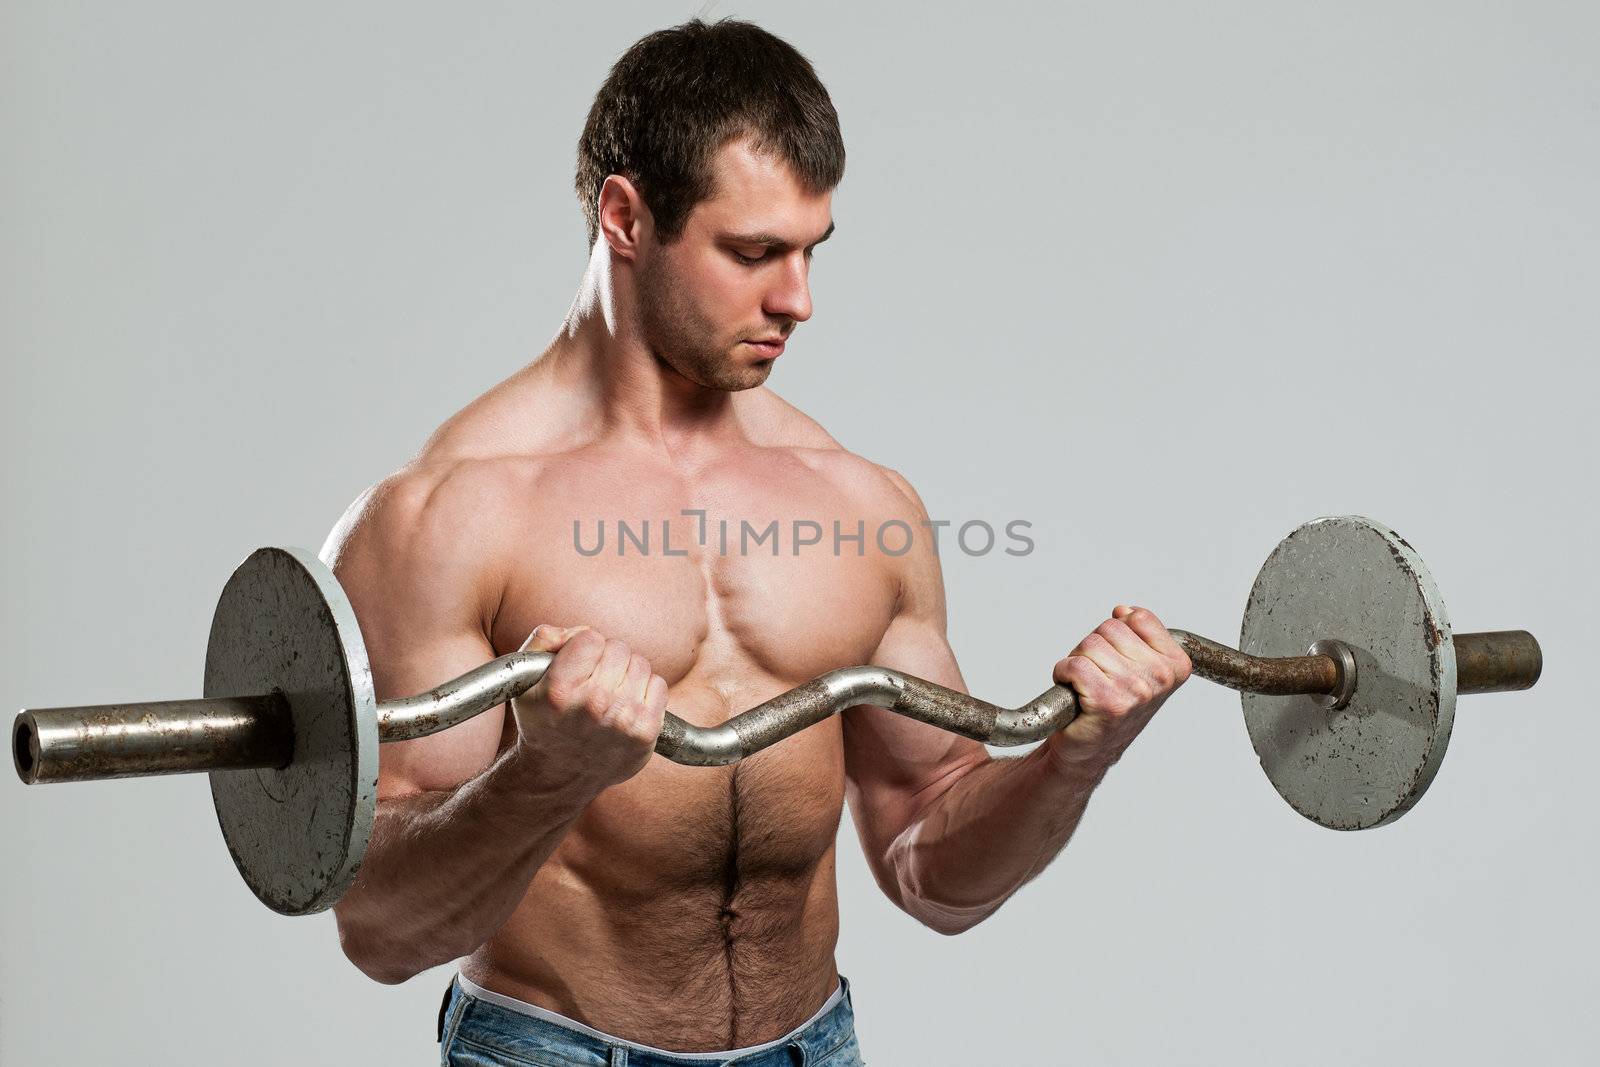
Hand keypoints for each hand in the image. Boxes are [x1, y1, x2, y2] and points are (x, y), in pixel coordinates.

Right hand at [510, 625, 669, 791]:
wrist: (561, 773)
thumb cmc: (545, 720)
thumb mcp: (526, 680)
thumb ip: (545, 639)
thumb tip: (579, 631)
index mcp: (560, 690)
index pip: (591, 638)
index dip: (585, 647)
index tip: (579, 665)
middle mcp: (593, 704)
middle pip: (619, 648)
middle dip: (607, 660)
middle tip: (594, 682)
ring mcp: (622, 719)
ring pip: (640, 664)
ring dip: (626, 674)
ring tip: (609, 695)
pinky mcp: (645, 731)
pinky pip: (658, 684)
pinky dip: (645, 690)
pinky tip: (625, 706)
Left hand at [1046, 605, 1191, 773]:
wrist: (1091, 749)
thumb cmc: (1112, 705)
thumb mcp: (1138, 665)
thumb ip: (1137, 633)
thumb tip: (1124, 611)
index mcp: (1176, 665)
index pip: (1138, 618)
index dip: (1117, 634)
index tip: (1118, 659)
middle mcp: (1160, 678)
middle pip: (1110, 628)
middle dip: (1094, 648)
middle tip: (1098, 676)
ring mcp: (1136, 690)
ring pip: (1089, 645)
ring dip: (1078, 662)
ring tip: (1087, 686)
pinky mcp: (1107, 702)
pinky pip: (1074, 665)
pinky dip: (1063, 674)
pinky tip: (1073, 692)